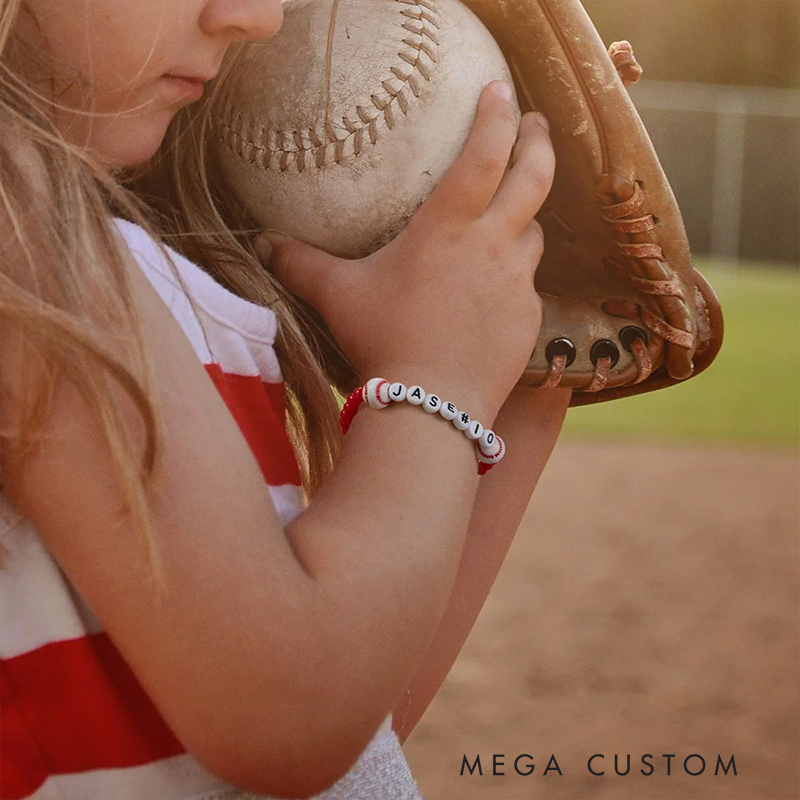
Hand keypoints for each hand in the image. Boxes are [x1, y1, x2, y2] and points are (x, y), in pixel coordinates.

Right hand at [255, 81, 554, 418]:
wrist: (431, 405)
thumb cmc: (382, 343)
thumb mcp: (337, 297)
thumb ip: (302, 265)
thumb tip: (265, 245)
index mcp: (447, 228)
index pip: (483, 154)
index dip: (496, 115)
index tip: (501, 89)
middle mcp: (491, 246)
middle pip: (533, 178)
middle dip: (538, 143)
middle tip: (536, 125)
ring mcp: (516, 284)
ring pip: (533, 234)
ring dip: (524, 218)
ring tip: (510, 217)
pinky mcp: (528, 319)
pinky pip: (528, 285)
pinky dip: (514, 276)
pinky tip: (493, 292)